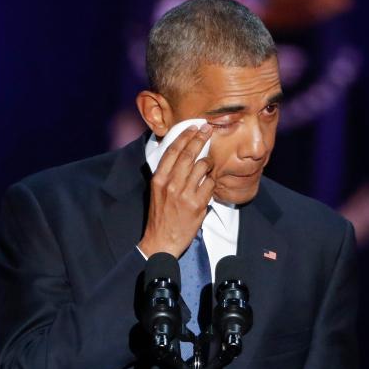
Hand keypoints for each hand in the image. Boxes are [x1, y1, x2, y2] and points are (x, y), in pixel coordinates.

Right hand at [138, 124, 214, 257]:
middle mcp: (170, 184)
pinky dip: (212, 180)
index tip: (193, 127)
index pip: (172, 151)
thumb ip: (166, 175)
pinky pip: (210, 183)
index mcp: (158, 179)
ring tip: (210, 162)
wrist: (161, 241)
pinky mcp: (197, 204)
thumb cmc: (160, 217)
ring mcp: (184, 194)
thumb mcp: (157, 192)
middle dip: (199, 138)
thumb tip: (180, 156)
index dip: (184, 136)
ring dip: (209, 161)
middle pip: (188, 154)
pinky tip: (210, 181)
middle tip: (208, 129)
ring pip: (202, 166)